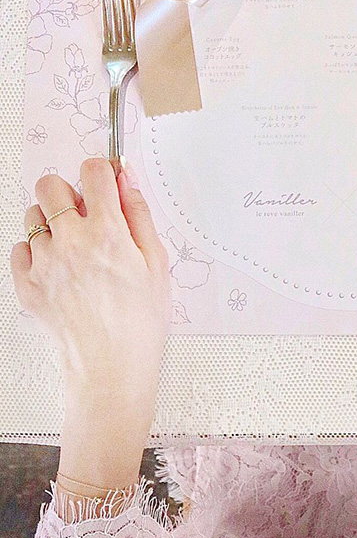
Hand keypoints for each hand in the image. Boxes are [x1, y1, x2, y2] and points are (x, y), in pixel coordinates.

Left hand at [11, 158, 169, 497]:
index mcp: (107, 232)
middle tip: (85, 212)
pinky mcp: (26, 285)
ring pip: (32, 216)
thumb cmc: (140, 321)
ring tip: (73, 245)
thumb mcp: (156, 262)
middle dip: (68, 190)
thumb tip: (126, 179)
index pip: (93, 171)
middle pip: (50, 185)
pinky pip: (19, 249)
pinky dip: (35, 252)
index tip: (107, 178)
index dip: (102, 168)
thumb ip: (139, 214)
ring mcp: (43, 263)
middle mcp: (69, 241)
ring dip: (51, 222)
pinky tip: (59, 268)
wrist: (110, 369)